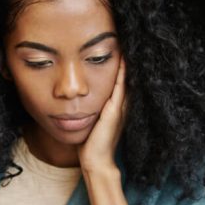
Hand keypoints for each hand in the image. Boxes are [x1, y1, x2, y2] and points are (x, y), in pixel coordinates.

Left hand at [78, 57, 126, 173]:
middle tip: (128, 43)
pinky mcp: (113, 112)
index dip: (121, 68)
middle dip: (126, 62)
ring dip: (126, 64)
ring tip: (127, 46)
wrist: (95, 162)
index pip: (121, 84)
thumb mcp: (91, 122)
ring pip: (125, 81)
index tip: (119, 50)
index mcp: (116, 108)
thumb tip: (76, 101)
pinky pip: (120, 88)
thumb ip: (90, 110)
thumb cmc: (90, 145)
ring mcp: (119, 109)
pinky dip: (122, 74)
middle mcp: (121, 106)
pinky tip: (122, 61)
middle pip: (126, 79)